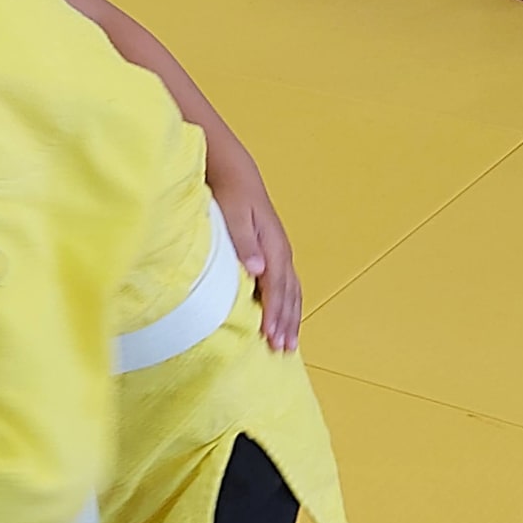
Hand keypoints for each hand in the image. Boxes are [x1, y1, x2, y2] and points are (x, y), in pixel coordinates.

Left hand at [213, 170, 300, 351]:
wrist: (235, 172)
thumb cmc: (231, 192)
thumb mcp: (233, 214)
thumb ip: (243, 243)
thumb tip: (257, 270)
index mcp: (272, 246)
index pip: (275, 287)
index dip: (274, 313)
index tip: (270, 335)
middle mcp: (280, 252)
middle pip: (288, 295)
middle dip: (286, 323)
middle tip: (283, 350)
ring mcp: (280, 254)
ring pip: (291, 293)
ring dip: (291, 319)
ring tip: (288, 344)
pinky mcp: (274, 253)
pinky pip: (287, 286)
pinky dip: (288, 306)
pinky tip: (284, 320)